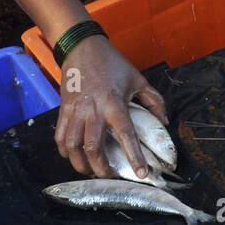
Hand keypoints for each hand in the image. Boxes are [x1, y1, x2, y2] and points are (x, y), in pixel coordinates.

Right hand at [54, 34, 167, 177]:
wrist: (82, 47)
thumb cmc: (112, 64)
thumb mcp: (138, 79)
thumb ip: (153, 101)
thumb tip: (164, 122)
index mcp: (114, 103)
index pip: (125, 135)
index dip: (134, 156)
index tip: (141, 173)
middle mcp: (93, 110)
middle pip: (93, 148)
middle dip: (101, 168)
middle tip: (110, 176)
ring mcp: (75, 111)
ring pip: (73, 147)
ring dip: (81, 164)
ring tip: (91, 171)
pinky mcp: (63, 110)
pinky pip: (59, 138)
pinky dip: (65, 152)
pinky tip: (74, 157)